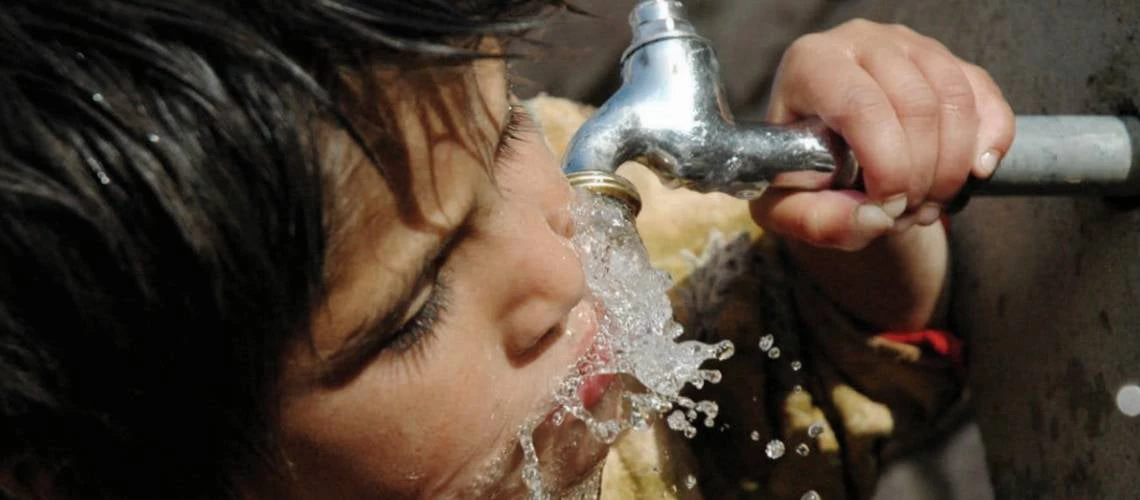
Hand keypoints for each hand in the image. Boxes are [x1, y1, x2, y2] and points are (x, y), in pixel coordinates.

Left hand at [750, 19, 1014, 250]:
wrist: (826, 159)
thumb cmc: (801, 175)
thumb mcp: (788, 207)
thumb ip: (817, 221)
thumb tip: (875, 220)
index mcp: (811, 65)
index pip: (860, 106)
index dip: (887, 165)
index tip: (888, 208)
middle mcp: (861, 42)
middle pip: (916, 106)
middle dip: (922, 176)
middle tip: (908, 215)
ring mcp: (911, 46)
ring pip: (956, 102)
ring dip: (953, 168)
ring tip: (928, 206)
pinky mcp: (949, 61)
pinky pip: (986, 97)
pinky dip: (990, 142)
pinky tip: (974, 175)